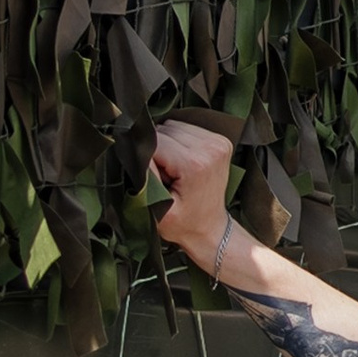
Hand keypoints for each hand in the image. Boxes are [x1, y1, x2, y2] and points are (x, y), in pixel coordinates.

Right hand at [152, 122, 235, 272]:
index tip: (154, 177)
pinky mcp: (220, 141)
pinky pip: (187, 128)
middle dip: (158, 150)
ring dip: (169, 144)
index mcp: (194, 164)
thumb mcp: (157, 208)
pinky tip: (183, 162)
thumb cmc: (183, 224)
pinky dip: (180, 142)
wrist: (210, 230)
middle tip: (165, 176)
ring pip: (174, 126)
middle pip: (165, 130)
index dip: (147, 157)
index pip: (155, 141)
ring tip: (175, 169)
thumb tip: (136, 148)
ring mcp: (218, 143)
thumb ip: (146, 176)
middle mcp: (210, 148)